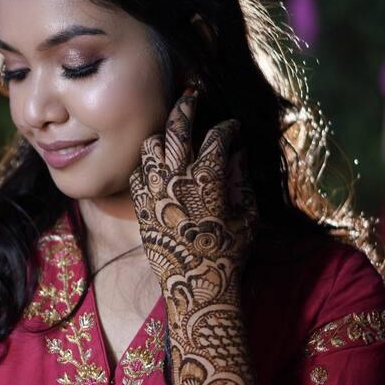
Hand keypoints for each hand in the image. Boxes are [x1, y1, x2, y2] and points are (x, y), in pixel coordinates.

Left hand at [129, 88, 257, 303]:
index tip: (233, 128)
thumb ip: (241, 180)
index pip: (218, 136)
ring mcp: (154, 189)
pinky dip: (148, 166)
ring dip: (164, 136)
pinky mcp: (140, 205)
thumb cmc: (227, 253)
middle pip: (177, 126)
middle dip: (187, 107)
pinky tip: (158, 168)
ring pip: (151, 146)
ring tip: (173, 135)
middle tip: (193, 98)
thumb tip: (239, 155)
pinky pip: (138, 174)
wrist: (195, 285)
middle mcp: (176, 176)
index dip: (228, 128)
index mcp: (208, 176)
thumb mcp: (246, 215)